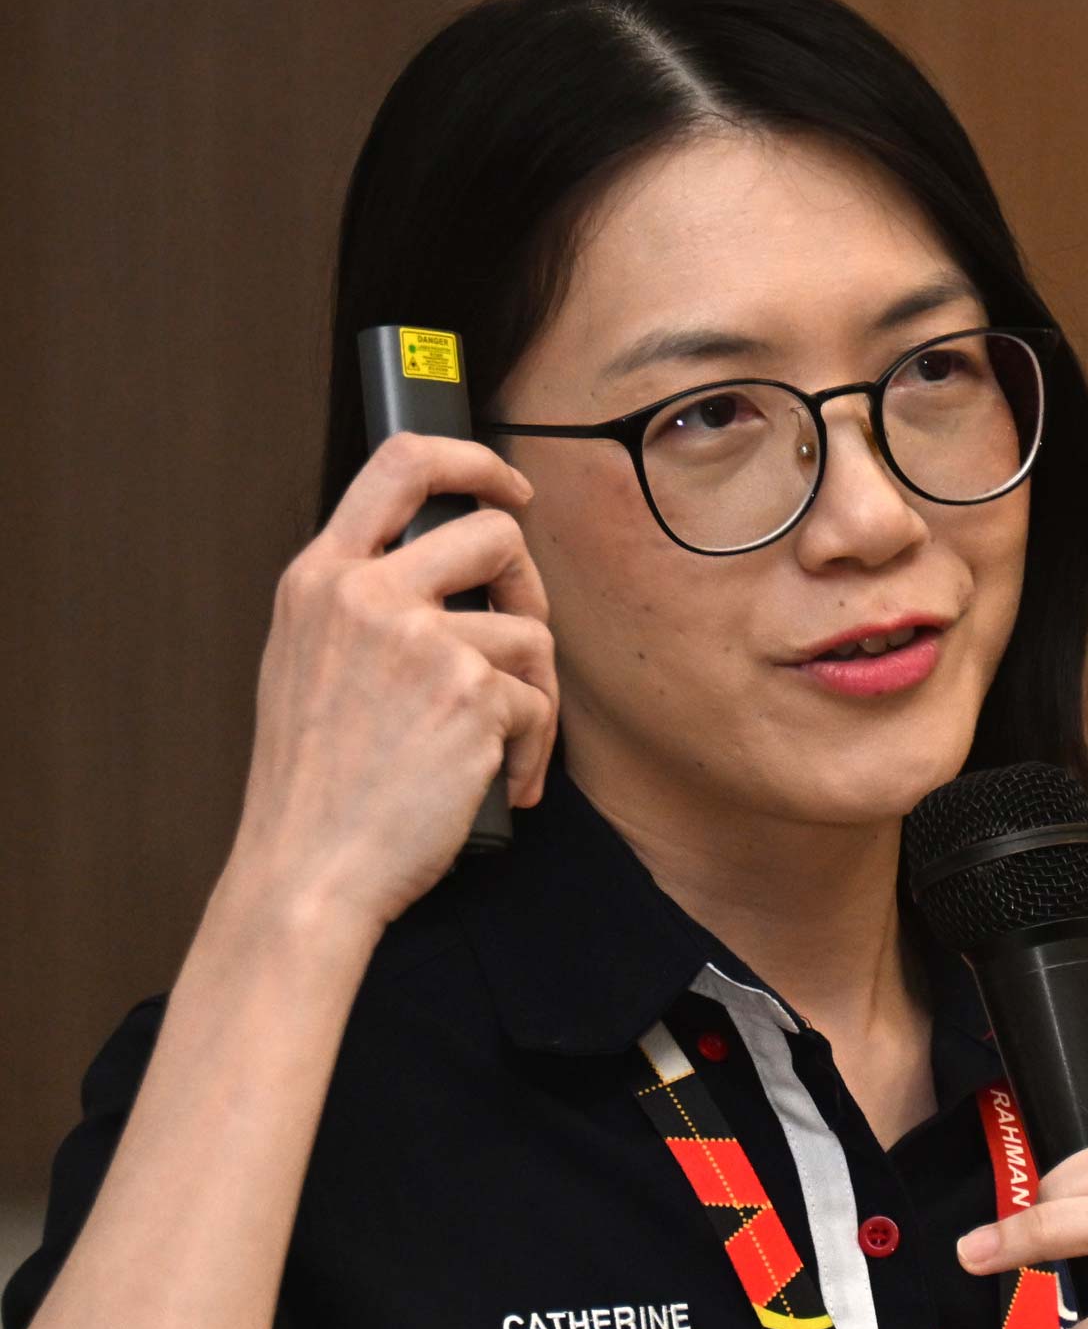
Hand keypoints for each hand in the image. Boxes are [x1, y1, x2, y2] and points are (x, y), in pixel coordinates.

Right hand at [228, 433, 559, 933]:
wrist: (309, 867)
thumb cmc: (316, 780)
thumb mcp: (308, 660)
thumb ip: (364, 603)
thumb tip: (449, 569)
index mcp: (319, 580)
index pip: (400, 464)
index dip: (473, 460)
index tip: (509, 487)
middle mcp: (366, 596)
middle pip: (496, 534)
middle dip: (528, 590)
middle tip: (520, 646)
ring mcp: (421, 642)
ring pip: (530, 631)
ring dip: (535, 692)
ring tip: (503, 744)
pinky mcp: (472, 695)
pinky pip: (538, 703)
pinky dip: (532, 750)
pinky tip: (499, 784)